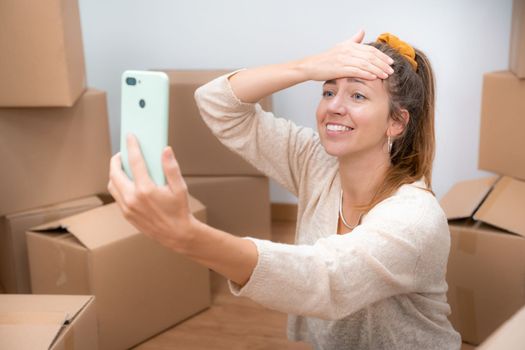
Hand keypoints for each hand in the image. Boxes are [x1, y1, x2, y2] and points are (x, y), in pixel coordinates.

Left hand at [107, 134, 195, 252]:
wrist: (177, 235)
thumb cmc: (179, 211)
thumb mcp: (180, 188)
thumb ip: (171, 168)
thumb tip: (165, 151)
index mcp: (146, 189)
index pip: (134, 161)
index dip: (131, 146)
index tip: (130, 137)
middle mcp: (133, 198)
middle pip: (115, 172)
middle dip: (116, 159)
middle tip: (122, 153)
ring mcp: (127, 207)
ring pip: (112, 184)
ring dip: (114, 173)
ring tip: (123, 167)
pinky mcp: (126, 214)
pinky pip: (116, 196)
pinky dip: (118, 185)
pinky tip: (127, 182)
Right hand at [297, 29, 393, 80]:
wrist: (311, 66)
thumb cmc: (326, 59)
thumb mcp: (341, 46)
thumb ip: (353, 39)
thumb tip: (362, 31)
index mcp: (350, 46)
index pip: (370, 50)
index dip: (382, 56)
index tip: (390, 62)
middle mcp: (348, 51)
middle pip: (370, 57)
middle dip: (382, 64)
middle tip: (391, 70)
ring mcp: (344, 60)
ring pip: (365, 64)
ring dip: (377, 70)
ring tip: (386, 75)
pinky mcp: (339, 69)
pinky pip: (356, 71)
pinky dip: (366, 74)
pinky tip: (373, 77)